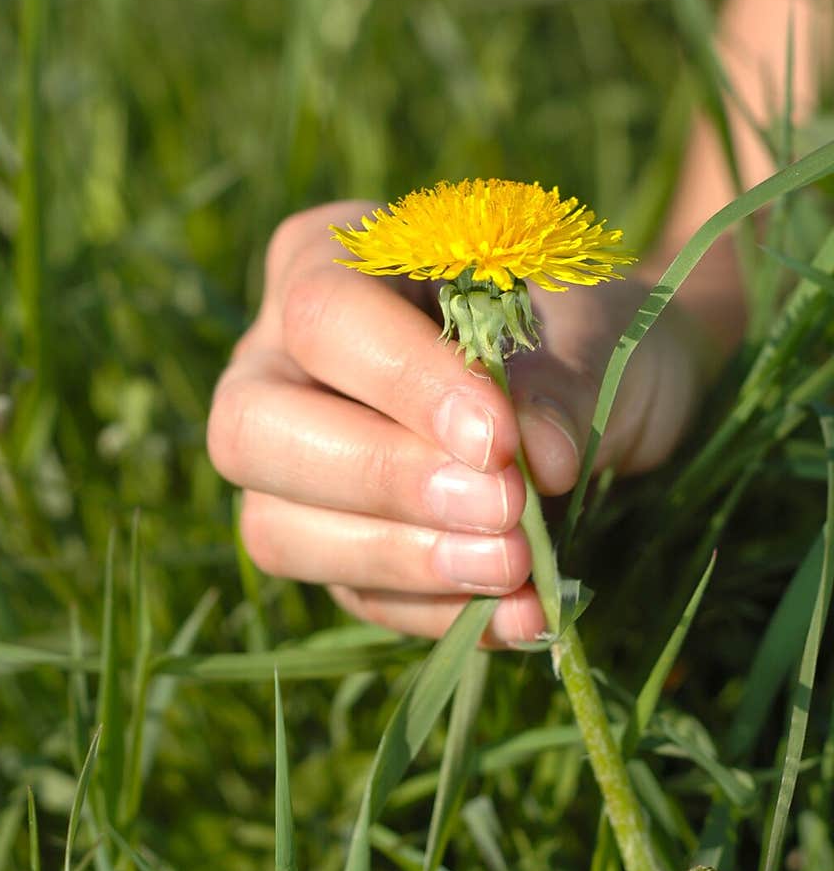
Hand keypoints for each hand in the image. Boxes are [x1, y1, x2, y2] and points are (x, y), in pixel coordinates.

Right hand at [207, 202, 729, 646]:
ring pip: (276, 526)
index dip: (401, 381)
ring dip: (402, 557)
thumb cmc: (587, 330)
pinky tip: (520, 611)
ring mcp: (292, 461)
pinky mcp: (329, 545)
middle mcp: (279, 359)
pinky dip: (437, 610)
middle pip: (254, 428)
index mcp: (331, 259)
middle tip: (502, 506)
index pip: (325, 315)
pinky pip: (349, 593)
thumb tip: (537, 463)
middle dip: (380, 479)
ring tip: (516, 567)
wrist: (616, 390)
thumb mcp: (595, 330)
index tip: (501, 439)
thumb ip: (561, 382)